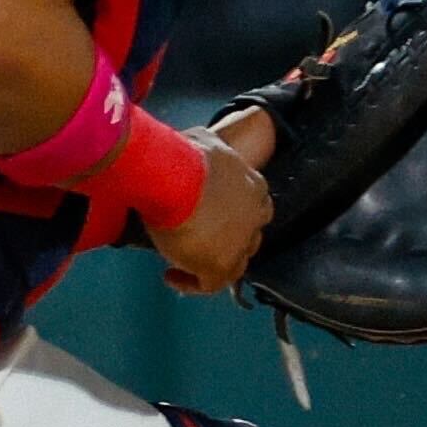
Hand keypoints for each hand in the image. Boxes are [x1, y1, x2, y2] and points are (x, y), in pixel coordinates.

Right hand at [149, 124, 272, 294]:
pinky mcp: (221, 266)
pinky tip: (172, 276)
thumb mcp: (200, 142)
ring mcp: (240, 243)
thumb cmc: (182, 155)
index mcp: (253, 184)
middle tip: (200, 240)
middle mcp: (255, 215)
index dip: (233, 212)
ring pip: (234, 264)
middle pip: (249, 235)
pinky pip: (209, 284)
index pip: (253, 205)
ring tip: (185, 263)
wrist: (172, 177)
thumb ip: (205, 149)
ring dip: (210, 264)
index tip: (210, 213)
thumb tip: (194, 145)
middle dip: (228, 240)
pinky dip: (191, 283)